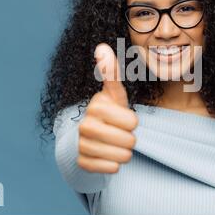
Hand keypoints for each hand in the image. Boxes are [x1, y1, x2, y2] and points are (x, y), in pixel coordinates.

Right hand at [76, 43, 137, 173]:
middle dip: (130, 139)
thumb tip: (101, 46)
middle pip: (129, 141)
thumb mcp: (114, 93)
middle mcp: (85, 124)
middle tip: (120, 133)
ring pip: (122, 156)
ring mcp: (81, 144)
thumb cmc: (109, 112)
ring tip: (115, 144)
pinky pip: (111, 169)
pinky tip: (107, 156)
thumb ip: (111, 72)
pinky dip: (114, 165)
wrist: (91, 137)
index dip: (132, 122)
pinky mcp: (82, 162)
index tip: (123, 118)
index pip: (132, 122)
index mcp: (96, 105)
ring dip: (124, 152)